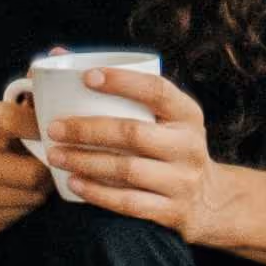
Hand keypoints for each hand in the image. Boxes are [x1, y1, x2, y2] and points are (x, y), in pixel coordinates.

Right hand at [0, 97, 52, 239]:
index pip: (11, 121)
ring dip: (41, 192)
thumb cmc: (3, 141)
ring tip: (36, 182)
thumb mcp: (13, 113)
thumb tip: (58, 52)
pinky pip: (19, 217)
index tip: (55, 134)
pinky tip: (21, 198)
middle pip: (31, 173)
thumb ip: (36, 90)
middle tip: (51, 167)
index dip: (42, 130)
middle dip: (48, 172)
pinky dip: (27, 209)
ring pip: (30, 197)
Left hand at [44, 68, 224, 242]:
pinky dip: (98, 193)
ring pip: (127, 170)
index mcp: (187, 114)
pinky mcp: (174, 211)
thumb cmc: (169, 145)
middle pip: (133, 133)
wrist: (211, 200)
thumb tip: (59, 54)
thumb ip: (122, 88)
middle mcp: (189, 146)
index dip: (122, 82)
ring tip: (56, 156)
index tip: (86, 76)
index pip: (157, 90)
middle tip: (54, 128)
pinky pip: (130, 202)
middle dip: (87, 130)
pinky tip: (74, 183)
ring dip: (85, 162)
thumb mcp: (163, 116)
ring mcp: (183, 181)